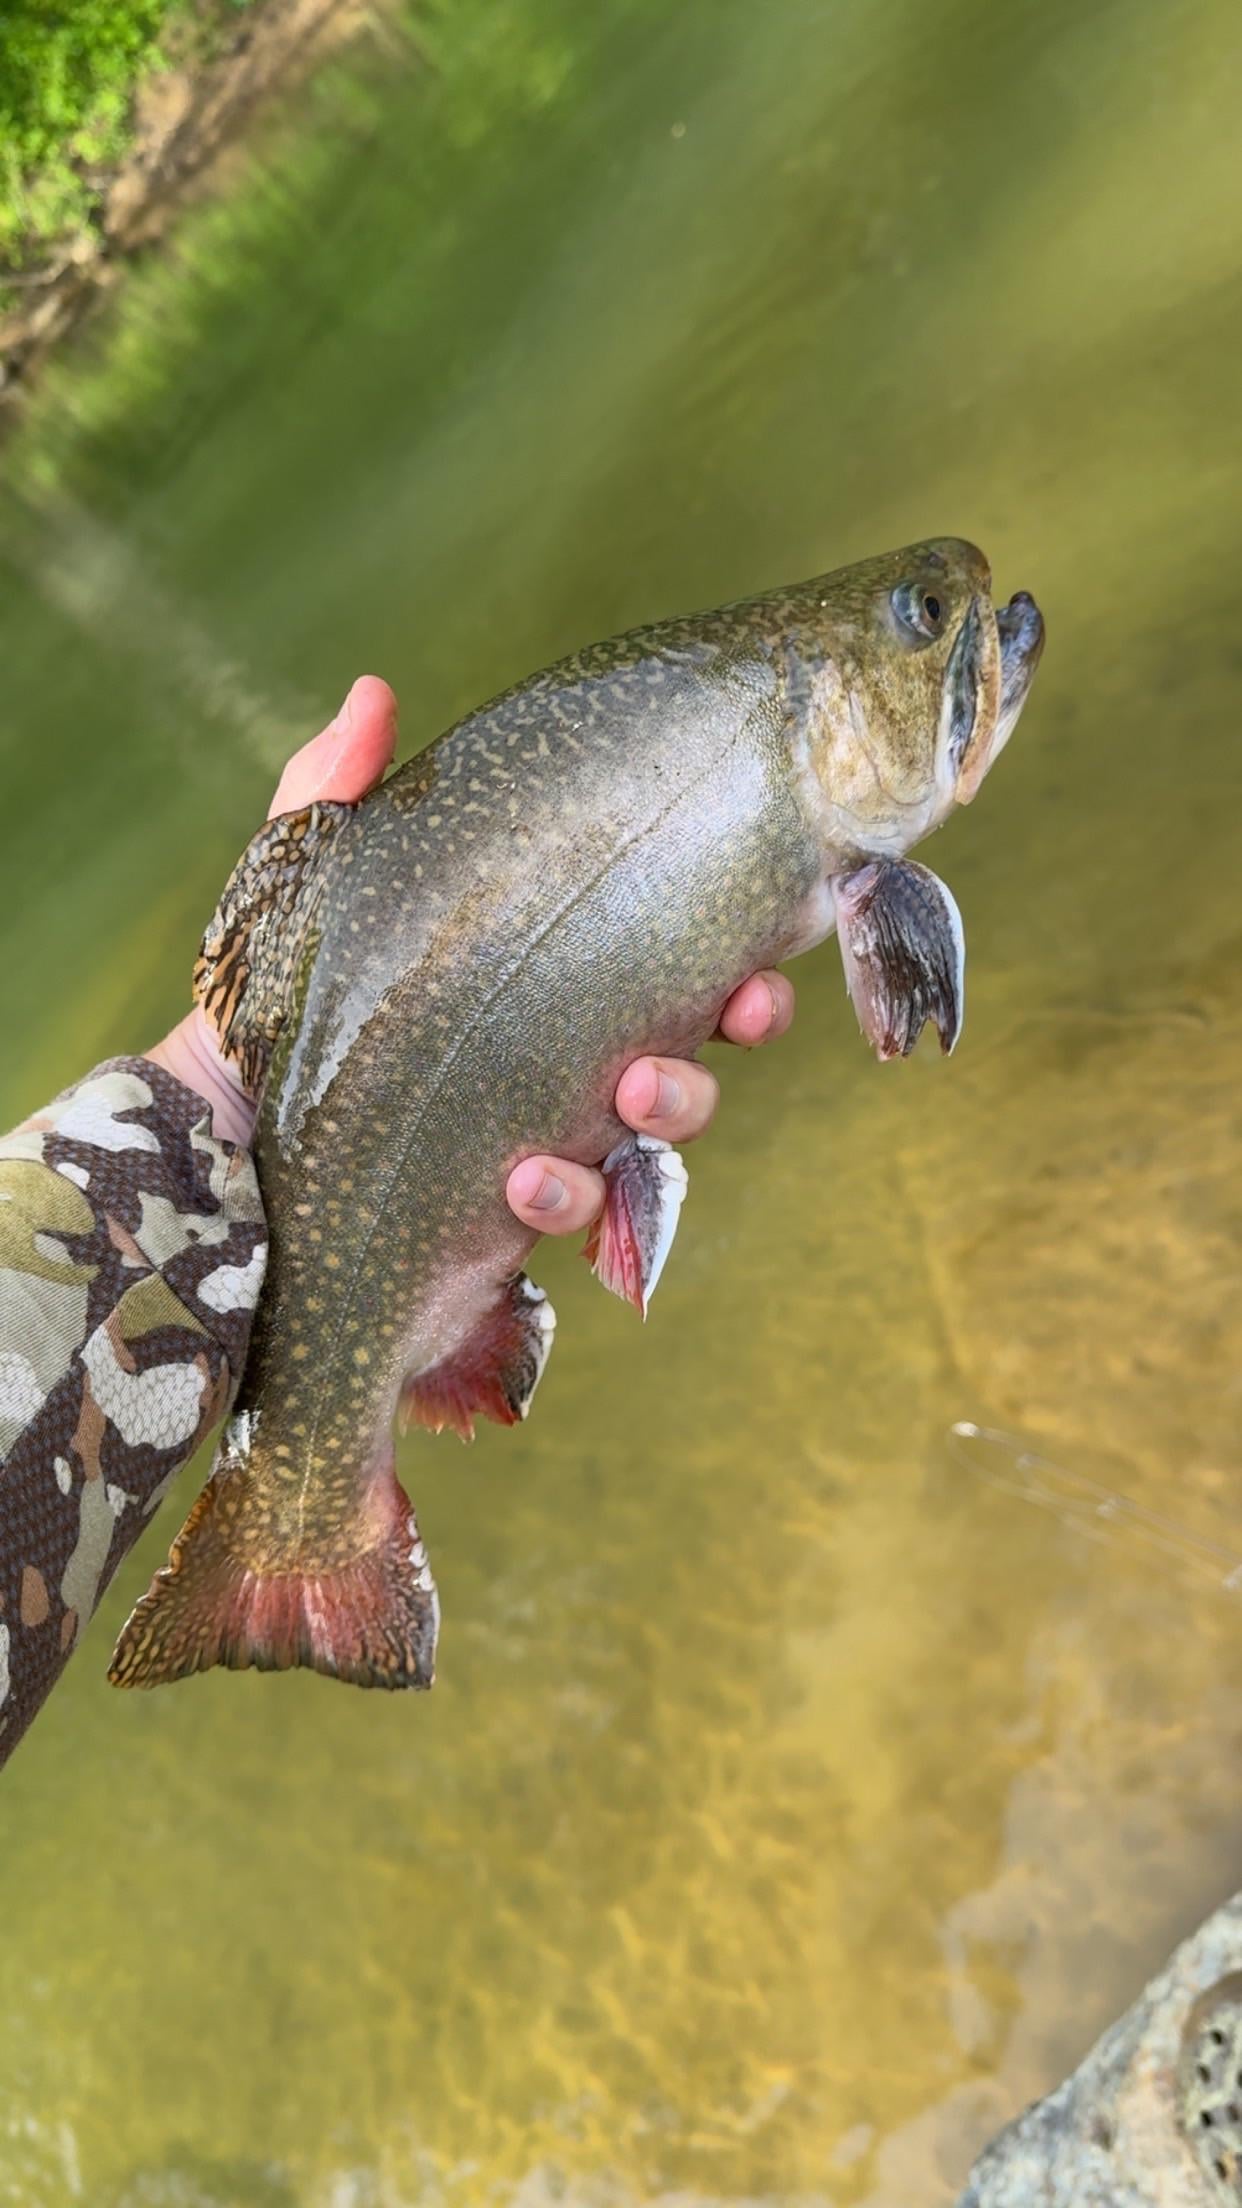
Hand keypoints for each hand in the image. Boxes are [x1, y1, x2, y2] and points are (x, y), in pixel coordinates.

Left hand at [147, 679, 795, 1224]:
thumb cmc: (262, 1021)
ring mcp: (545, 1148)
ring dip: (675, 1106)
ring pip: (657, 1134)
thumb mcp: (297, 898)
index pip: (670, 961)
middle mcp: (558, 1067)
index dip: (738, 953)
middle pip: (697, 1045)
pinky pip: (574, 1214)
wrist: (204, 1159)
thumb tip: (375, 690)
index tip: (765, 936)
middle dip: (738, 1029)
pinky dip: (565, 1197)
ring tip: (632, 1089)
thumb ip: (334, 798)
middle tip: (736, 1010)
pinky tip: (522, 1178)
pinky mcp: (506, 1226)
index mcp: (541, 987)